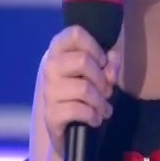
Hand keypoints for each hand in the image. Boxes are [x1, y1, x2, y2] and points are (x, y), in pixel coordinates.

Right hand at [41, 25, 120, 156]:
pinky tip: (95, 119)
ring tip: (104, 108)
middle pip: (83, 61)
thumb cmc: (86, 89)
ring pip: (84, 88)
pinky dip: (93, 116)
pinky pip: (79, 110)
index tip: (101, 62)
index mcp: (60, 49)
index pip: (75, 33)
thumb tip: (110, 67)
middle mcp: (50, 66)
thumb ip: (110, 62)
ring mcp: (48, 90)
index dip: (94, 47)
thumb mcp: (102, 71)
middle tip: (106, 91)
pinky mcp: (50, 114)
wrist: (69, 127)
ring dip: (101, 101)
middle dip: (102, 79)